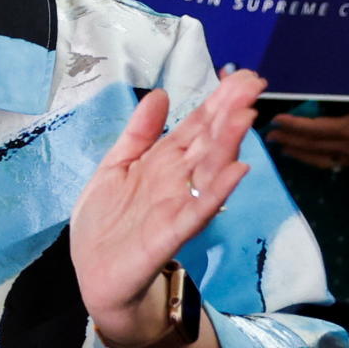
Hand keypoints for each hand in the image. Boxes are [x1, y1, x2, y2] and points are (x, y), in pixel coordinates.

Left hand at [71, 71, 262, 345]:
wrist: (94, 273)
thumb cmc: (107, 220)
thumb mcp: (115, 165)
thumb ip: (139, 133)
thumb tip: (160, 93)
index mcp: (163, 161)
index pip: (196, 125)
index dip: (217, 100)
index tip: (241, 75)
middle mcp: (177, 179)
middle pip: (208, 140)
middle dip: (229, 111)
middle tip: (253, 83)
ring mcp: (177, 204)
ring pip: (208, 169)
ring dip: (228, 142)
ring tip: (246, 114)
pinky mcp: (171, 231)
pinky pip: (197, 209)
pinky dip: (217, 190)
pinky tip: (235, 170)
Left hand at [267, 97, 348, 168]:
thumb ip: (348, 94)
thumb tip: (324, 86)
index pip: (314, 129)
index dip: (294, 126)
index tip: (277, 120)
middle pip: (313, 147)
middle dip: (290, 142)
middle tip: (270, 137)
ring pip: (321, 160)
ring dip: (300, 154)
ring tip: (283, 149)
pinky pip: (335, 164)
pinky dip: (317, 161)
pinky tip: (310, 158)